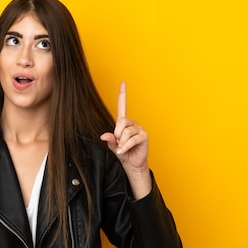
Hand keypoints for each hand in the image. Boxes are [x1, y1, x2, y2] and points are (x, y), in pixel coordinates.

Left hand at [100, 82, 151, 197]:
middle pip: (121, 121)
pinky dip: (126, 146)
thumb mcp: (113, 146)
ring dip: (121, 142)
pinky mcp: (144, 136)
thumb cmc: (124, 153)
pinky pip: (132, 139)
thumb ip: (109, 140)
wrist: (132, 164)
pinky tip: (124, 151)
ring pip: (126, 131)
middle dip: (117, 134)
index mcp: (124, 123)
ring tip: (123, 148)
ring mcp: (139, 129)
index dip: (122, 94)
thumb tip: (104, 135)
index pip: (123, 106)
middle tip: (119, 143)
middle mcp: (132, 124)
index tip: (123, 83)